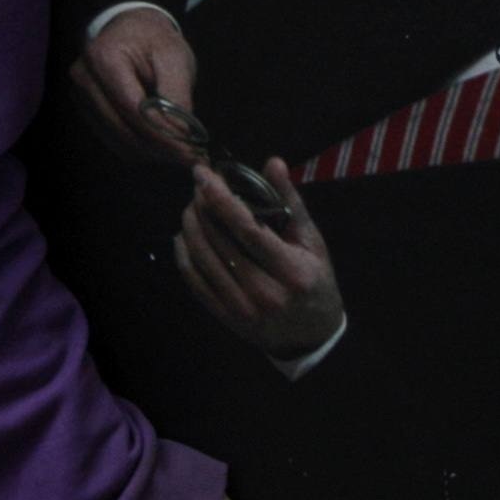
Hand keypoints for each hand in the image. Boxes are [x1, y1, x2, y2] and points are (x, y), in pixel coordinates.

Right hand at [72, 5, 201, 165]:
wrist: (133, 30)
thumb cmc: (154, 40)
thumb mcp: (174, 57)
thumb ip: (176, 95)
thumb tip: (181, 135)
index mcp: (103, 58)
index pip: (133, 108)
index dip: (162, 134)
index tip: (190, 151)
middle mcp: (84, 79)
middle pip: (123, 128)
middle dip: (160, 148)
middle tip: (191, 157)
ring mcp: (80, 97)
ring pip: (117, 140)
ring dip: (151, 151)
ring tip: (181, 152)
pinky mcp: (86, 111)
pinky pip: (113, 140)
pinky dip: (140, 147)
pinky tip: (163, 146)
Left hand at [172, 159, 342, 360]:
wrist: (312, 337)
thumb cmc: (315, 282)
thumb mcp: (313, 242)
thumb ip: (291, 202)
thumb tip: (272, 161)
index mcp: (291, 270)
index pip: (247, 228)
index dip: (221, 198)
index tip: (204, 174)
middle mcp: (264, 292)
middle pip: (220, 241)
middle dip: (203, 206)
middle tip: (198, 184)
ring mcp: (241, 308)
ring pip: (202, 259)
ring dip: (191, 227)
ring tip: (191, 206)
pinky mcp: (225, 317)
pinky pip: (195, 282)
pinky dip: (184, 255)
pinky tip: (183, 236)